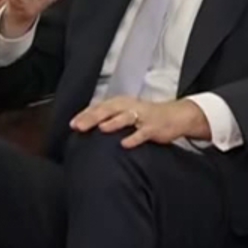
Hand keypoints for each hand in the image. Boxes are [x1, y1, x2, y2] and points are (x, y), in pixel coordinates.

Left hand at [70, 97, 209, 148]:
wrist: (175, 116)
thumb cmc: (145, 115)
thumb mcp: (125, 112)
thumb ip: (108, 117)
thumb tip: (85, 126)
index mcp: (120, 103)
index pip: (99, 107)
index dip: (84, 115)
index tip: (72, 124)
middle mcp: (129, 107)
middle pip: (108, 110)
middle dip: (92, 118)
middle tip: (78, 126)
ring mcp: (142, 117)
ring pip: (125, 118)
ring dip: (113, 123)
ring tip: (101, 128)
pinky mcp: (154, 128)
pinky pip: (142, 133)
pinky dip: (134, 138)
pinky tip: (125, 144)